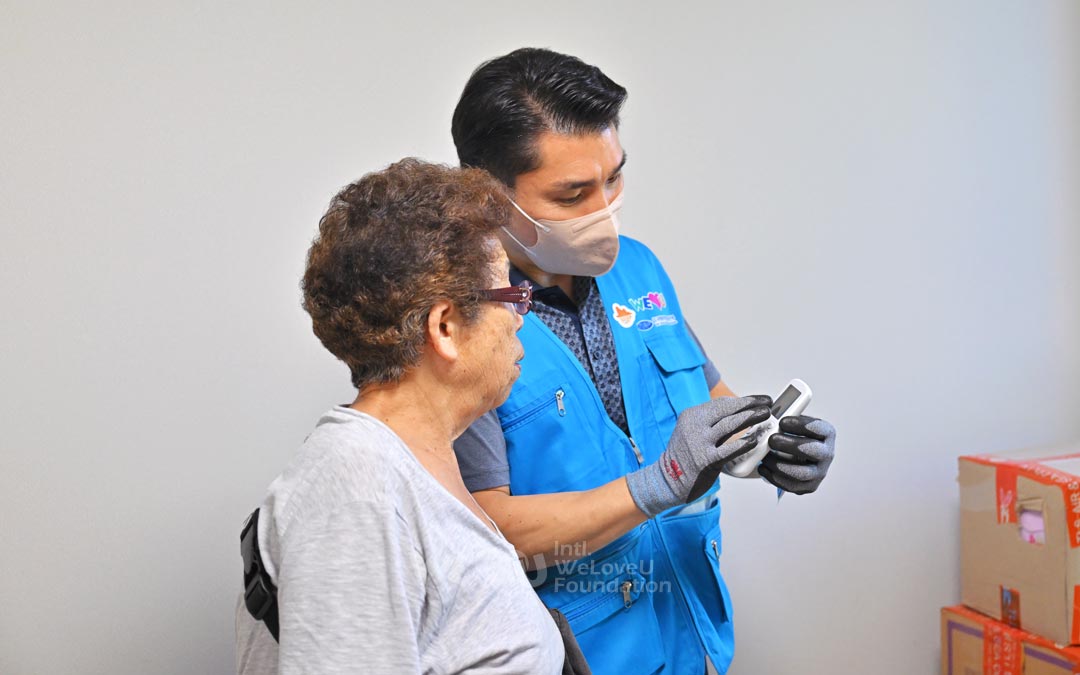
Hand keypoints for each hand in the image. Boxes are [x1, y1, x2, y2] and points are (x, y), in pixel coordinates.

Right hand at [626, 395, 771, 516]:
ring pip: (730, 424)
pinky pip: (729, 449)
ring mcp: (700, 442)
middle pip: (727, 409)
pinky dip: (744, 443)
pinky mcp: (706, 460)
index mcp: (691, 415)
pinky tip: (755, 440)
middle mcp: (694, 426)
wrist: (669, 479)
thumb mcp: (692, 430)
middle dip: (750, 404)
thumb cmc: (686, 455)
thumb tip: (740, 413)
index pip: (721, 403)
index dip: (743, 400)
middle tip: (768, 402)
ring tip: (766, 414)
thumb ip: (711, 422)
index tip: (758, 399)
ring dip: (751, 417)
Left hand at [759, 415, 835, 494]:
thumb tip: (769, 416)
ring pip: (802, 473)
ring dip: (780, 465)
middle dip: (791, 446)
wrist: (794, 454)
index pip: (818, 428)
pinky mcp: (809, 486)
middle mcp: (827, 453)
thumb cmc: (792, 435)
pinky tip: (763, 469)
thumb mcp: (792, 423)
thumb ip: (784, 420)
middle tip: (772, 440)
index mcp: (826, 434)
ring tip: (765, 457)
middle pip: (813, 451)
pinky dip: (775, 478)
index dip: (800, 425)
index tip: (782, 422)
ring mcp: (819, 472)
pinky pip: (792, 486)